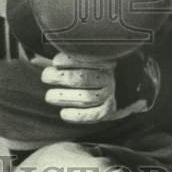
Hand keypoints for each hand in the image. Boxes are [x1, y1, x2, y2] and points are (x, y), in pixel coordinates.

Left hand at [41, 50, 160, 123]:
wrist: (133, 83)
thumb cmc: (104, 66)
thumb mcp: (93, 55)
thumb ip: (70, 57)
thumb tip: (39, 58)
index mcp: (106, 60)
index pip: (85, 59)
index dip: (68, 61)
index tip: (55, 61)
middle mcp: (110, 78)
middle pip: (82, 78)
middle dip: (60, 78)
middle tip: (46, 76)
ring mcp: (112, 95)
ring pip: (85, 98)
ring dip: (64, 97)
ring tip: (49, 96)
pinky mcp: (110, 111)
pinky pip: (93, 115)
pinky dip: (77, 116)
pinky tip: (63, 114)